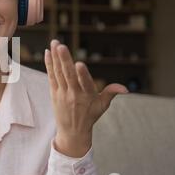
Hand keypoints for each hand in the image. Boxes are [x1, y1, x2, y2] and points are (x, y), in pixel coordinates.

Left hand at [44, 39, 128, 157]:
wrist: (72, 131)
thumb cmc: (89, 116)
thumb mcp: (102, 106)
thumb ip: (111, 93)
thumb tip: (126, 88)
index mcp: (87, 96)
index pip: (85, 84)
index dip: (82, 74)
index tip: (79, 64)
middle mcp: (73, 94)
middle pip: (68, 75)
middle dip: (65, 60)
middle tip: (61, 46)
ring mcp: (62, 93)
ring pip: (58, 73)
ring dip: (56, 57)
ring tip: (55, 43)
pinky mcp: (54, 92)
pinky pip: (51, 76)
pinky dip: (49, 64)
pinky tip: (48, 52)